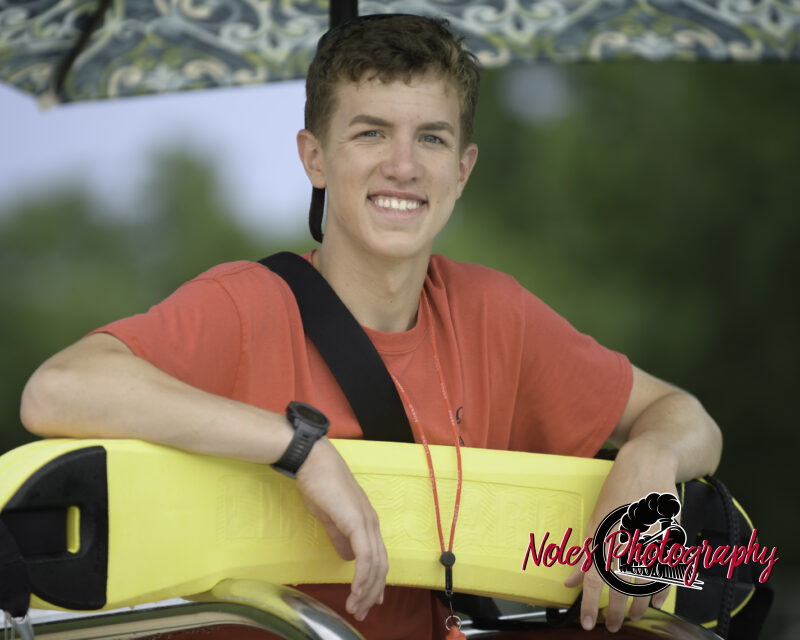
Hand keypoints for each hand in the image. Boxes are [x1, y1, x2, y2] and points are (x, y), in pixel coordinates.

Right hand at [295, 438, 387, 620]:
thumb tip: (347, 557)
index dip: (376, 581)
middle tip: (362, 611)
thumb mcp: (330, 516)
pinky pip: (365, 556)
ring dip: (367, 590)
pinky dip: (362, 576)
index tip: (370, 600)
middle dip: (372, 592)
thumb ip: (340, 536)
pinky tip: (355, 590)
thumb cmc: (319, 484)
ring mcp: (366, 522)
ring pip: (375, 564)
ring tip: (356, 607)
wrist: (313, 461)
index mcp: (367, 521)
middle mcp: (372, 523)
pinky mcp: (356, 521)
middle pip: (381, 565)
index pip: (378, 557)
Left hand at [564, 442, 676, 631]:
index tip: (588, 623)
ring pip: (646, 585)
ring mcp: (650, 539)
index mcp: (604, 535)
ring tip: (634, 617)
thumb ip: (585, 552)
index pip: (594, 579)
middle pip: (621, 587)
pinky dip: (662, 590)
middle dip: (616, 612)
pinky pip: (667, 571)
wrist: (648, 463)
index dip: (590, 604)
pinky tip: (656, 602)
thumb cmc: (618, 490)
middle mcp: (626, 539)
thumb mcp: (596, 519)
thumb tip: (570, 580)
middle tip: (612, 626)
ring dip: (640, 606)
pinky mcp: (670, 537)